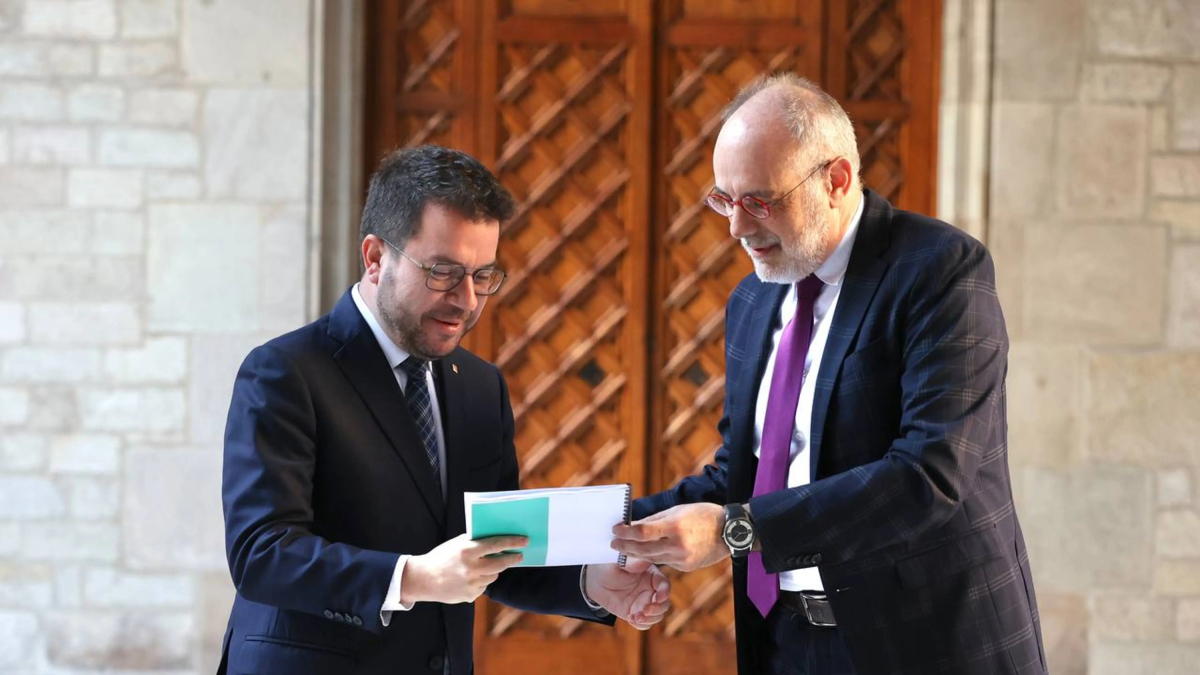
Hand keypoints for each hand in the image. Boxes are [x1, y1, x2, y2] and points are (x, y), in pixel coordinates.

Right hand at [401, 534, 526, 604]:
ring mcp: (472, 584)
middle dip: (512, 558)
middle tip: (519, 555)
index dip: (512, 542)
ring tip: (482, 566)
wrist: (423, 579)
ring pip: (493, 576)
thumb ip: (475, 541)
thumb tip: (497, 538)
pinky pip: (484, 586)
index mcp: (468, 551)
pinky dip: (481, 581)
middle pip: (501, 564)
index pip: (496, 544)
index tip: (524, 541)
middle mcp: (472, 568)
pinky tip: (469, 578)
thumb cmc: (441, 557)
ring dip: (493, 570)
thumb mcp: (456, 543)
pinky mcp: (470, 596)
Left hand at [584, 559, 670, 629]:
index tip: (658, 597)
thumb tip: (644, 557)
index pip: (664, 584)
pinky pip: (645, 624)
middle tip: (645, 610)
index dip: (665, 592)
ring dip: (650, 619)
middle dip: (658, 609)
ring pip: (657, 616)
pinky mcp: (636, 614)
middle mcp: (651, 590)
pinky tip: (631, 619)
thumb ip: (633, 562)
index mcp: (652, 575)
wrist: (597, 580)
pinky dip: (641, 624)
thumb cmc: (610, 566)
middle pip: (664, 604)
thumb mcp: (620, 562)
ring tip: (635, 617)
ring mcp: (644, 603)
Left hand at [610, 503, 726, 571]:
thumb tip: (633, 524)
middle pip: (642, 549)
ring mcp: (682, 559)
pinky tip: (646, 551)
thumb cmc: (703, 515)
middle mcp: (677, 545)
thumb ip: (654, 520)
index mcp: (675, 527)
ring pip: (651, 558)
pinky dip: (654, 556)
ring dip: (635, 553)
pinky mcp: (686, 567)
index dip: (625, 532)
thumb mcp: (678, 510)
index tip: (615, 529)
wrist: (730, 533)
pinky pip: (665, 562)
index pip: (642, 532)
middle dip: (625, 546)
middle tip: (613, 543)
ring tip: (624, 548)